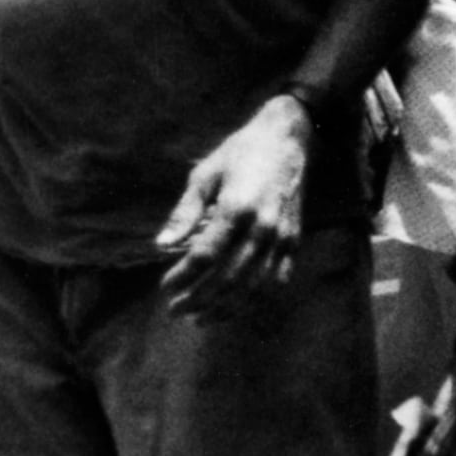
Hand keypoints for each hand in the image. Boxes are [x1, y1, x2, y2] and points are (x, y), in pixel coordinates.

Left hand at [160, 90, 312, 317]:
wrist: (289, 138)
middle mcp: (262, 228)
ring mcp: (281, 236)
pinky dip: (256, 299)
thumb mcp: (205, 174)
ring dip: (226, 307)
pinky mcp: (294, 239)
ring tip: (201, 317)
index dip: (182, 277)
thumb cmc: (240, 152)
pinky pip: (277, 280)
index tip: (164, 287)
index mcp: (236, 209)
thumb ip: (185, 213)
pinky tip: (236, 306)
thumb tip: (161, 246)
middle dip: (199, 299)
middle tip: (176, 310)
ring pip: (253, 287)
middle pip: (228, 279)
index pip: (204, 257)